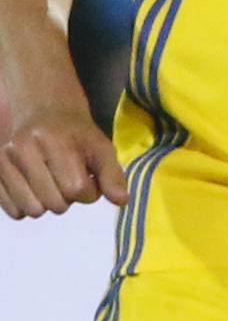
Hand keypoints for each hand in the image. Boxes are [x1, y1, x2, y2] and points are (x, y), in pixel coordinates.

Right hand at [0, 106, 127, 219]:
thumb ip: (112, 174)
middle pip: (54, 203)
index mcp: (54, 141)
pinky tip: (34, 189)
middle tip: (69, 180)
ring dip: (47, 204)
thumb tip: (122, 201)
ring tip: (52, 184)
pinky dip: (27, 206)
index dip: (89, 192)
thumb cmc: (75, 133)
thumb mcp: (100, 147)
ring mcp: (3, 161)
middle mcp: (23, 149)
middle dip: (69, 199)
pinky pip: (13, 210)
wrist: (41, 109)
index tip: (88, 179)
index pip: (76, 189)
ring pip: (33, 210)